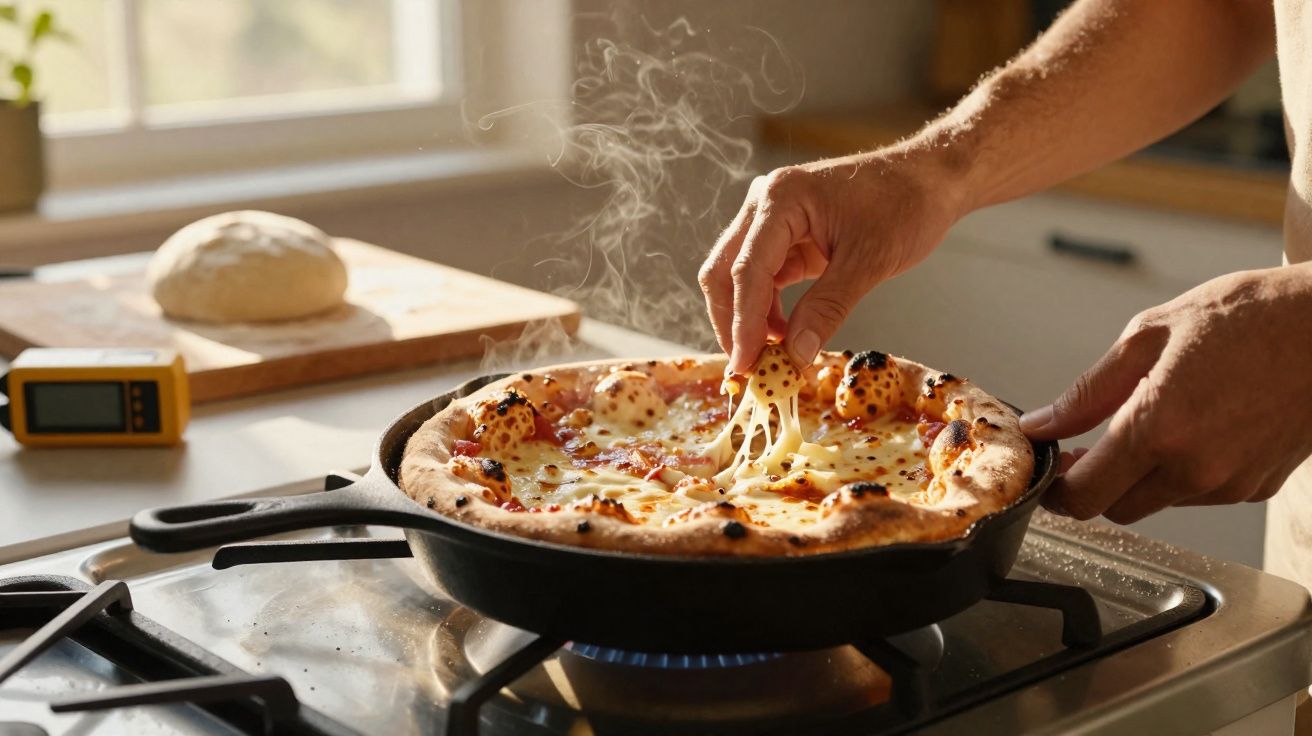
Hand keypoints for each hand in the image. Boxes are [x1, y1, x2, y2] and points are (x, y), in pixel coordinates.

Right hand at [698, 150, 963, 371]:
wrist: (928, 180)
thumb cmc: (905, 206)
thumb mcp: (868, 261)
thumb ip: (828, 307)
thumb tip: (796, 354)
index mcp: (782, 199)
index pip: (747, 269)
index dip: (743, 322)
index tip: (746, 364)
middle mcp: (765, 204)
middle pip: (724, 270)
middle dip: (732, 321)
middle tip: (748, 367)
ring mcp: (772, 219)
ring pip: (736, 277)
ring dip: (747, 318)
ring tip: (771, 355)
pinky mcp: (784, 237)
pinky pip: (761, 277)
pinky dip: (766, 309)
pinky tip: (783, 334)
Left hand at [1022, 264, 1311, 522]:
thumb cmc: (1250, 317)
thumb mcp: (1149, 336)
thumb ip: (1088, 392)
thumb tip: (1042, 424)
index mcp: (1158, 429)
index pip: (1083, 497)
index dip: (1056, 489)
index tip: (1051, 468)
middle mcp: (1195, 469)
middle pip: (1115, 509)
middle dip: (1095, 483)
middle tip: (1089, 444)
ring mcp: (1231, 483)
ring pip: (1158, 502)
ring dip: (1141, 476)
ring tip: (1154, 419)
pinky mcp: (1258, 487)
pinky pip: (1200, 493)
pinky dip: (1183, 471)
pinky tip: (1196, 425)